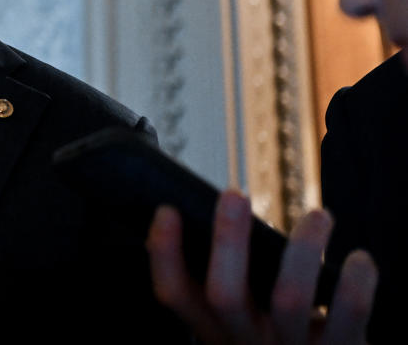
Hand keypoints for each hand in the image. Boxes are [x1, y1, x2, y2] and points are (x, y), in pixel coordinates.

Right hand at [146, 189, 376, 343]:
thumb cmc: (288, 341)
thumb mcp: (249, 324)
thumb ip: (239, 284)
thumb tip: (232, 212)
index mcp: (218, 331)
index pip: (175, 295)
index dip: (164, 253)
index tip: (167, 210)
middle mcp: (248, 343)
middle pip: (225, 295)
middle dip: (227, 240)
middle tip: (233, 194)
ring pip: (289, 299)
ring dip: (303, 249)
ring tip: (319, 216)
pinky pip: (349, 315)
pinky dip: (356, 281)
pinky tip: (359, 259)